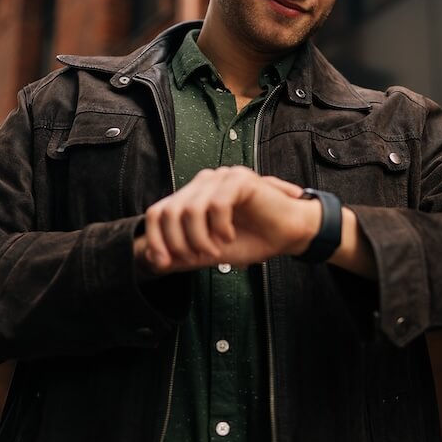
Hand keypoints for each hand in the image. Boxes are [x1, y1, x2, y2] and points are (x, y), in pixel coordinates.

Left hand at [134, 166, 318, 275]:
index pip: (158, 212)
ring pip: (191, 209)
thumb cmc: (254, 239)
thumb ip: (183, 254)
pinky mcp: (240, 179)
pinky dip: (220, 227)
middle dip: (177, 242)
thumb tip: (152, 262)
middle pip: (170, 211)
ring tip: (216, 251)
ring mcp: (222, 178)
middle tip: (196, 259)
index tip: (162, 263)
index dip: (155, 239)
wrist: (289, 235)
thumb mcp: (210, 251)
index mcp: (193, 196)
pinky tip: (229, 236)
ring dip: (200, 238)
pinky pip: (217, 204)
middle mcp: (204, 183)